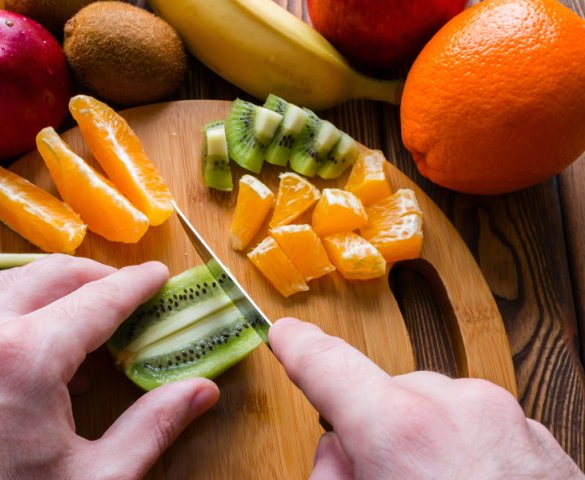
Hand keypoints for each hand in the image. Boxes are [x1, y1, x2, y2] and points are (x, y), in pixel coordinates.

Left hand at [0, 255, 218, 478]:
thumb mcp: (93, 478)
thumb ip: (152, 427)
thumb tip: (202, 392)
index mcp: (28, 357)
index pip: (99, 299)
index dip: (136, 284)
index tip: (159, 276)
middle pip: (53, 273)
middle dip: (97, 275)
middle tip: (128, 291)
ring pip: (12, 279)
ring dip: (55, 284)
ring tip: (85, 312)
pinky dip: (17, 303)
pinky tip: (37, 338)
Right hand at [269, 318, 582, 478]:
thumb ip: (333, 476)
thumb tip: (338, 454)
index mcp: (401, 427)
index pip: (328, 365)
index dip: (299, 348)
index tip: (287, 335)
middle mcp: (456, 406)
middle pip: (386, 395)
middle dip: (376, 429)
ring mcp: (505, 417)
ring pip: (436, 408)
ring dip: (424, 439)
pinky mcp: (538, 435)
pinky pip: (477, 426)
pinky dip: (464, 450)